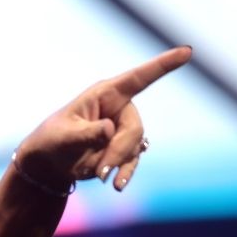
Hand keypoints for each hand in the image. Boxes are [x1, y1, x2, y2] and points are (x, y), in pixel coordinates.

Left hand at [15, 46, 191, 191]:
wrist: (49, 163)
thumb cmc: (52, 140)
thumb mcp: (64, 136)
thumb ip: (86, 133)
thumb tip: (109, 129)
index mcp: (105, 94)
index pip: (138, 78)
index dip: (163, 65)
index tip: (187, 51)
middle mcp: (118, 108)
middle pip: (134, 127)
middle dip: (119, 150)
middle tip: (101, 171)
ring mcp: (123, 129)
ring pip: (135, 146)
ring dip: (118, 163)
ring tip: (99, 177)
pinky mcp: (124, 148)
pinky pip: (133, 160)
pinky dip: (125, 172)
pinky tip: (117, 185)